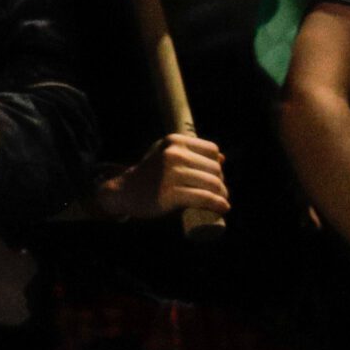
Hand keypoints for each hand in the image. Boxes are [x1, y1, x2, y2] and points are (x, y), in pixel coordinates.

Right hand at [95, 132, 230, 220]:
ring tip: (221, 201)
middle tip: (218, 193)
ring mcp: (171, 174)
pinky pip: (204, 198)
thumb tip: (222, 157)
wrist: (125, 190)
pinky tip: (223, 208)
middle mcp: (173, 154)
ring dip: (222, 195)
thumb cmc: (151, 174)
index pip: (212, 150)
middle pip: (215, 169)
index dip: (217, 164)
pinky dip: (218, 204)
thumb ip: (189, 152)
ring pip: (213, 184)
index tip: (213, 177)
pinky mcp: (170, 193)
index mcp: (174, 141)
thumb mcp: (165, 154)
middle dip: (221, 182)